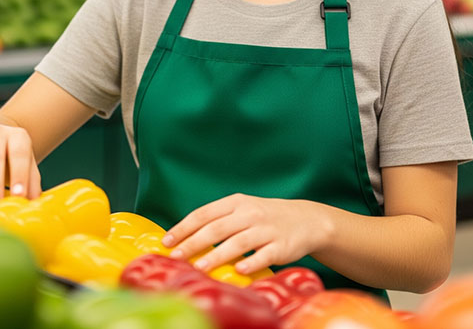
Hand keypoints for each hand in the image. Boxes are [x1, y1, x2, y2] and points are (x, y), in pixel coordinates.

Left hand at [162, 194, 332, 274]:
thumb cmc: (265, 217)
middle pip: (216, 228)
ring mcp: (266, 229)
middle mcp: (250, 213)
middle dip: (192, 243)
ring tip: (198, 267)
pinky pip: (263, 255)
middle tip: (175, 257)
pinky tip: (238, 271)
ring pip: (237, 242)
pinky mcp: (281, 246)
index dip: (184, 227)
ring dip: (216, 255)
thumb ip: (219, 220)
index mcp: (236, 202)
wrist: (305, 219)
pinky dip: (250, 263)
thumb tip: (185, 238)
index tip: (167, 241)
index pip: (204, 213)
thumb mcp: (242, 209)